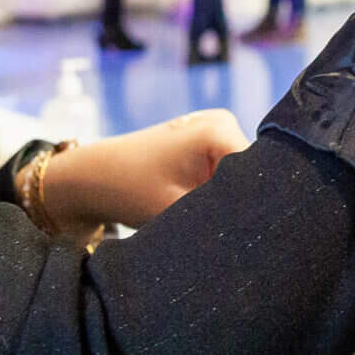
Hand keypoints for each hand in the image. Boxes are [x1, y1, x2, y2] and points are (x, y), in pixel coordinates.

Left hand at [45, 110, 249, 228]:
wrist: (94, 176)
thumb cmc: (129, 189)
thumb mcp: (177, 210)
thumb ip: (221, 218)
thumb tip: (258, 232)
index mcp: (219, 130)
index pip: (260, 175)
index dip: (252, 208)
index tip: (237, 232)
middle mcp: (224, 122)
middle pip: (253, 174)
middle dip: (241, 204)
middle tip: (220, 229)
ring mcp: (217, 130)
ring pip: (241, 177)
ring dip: (229, 200)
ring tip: (206, 218)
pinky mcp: (209, 142)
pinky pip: (228, 173)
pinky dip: (218, 194)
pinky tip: (201, 207)